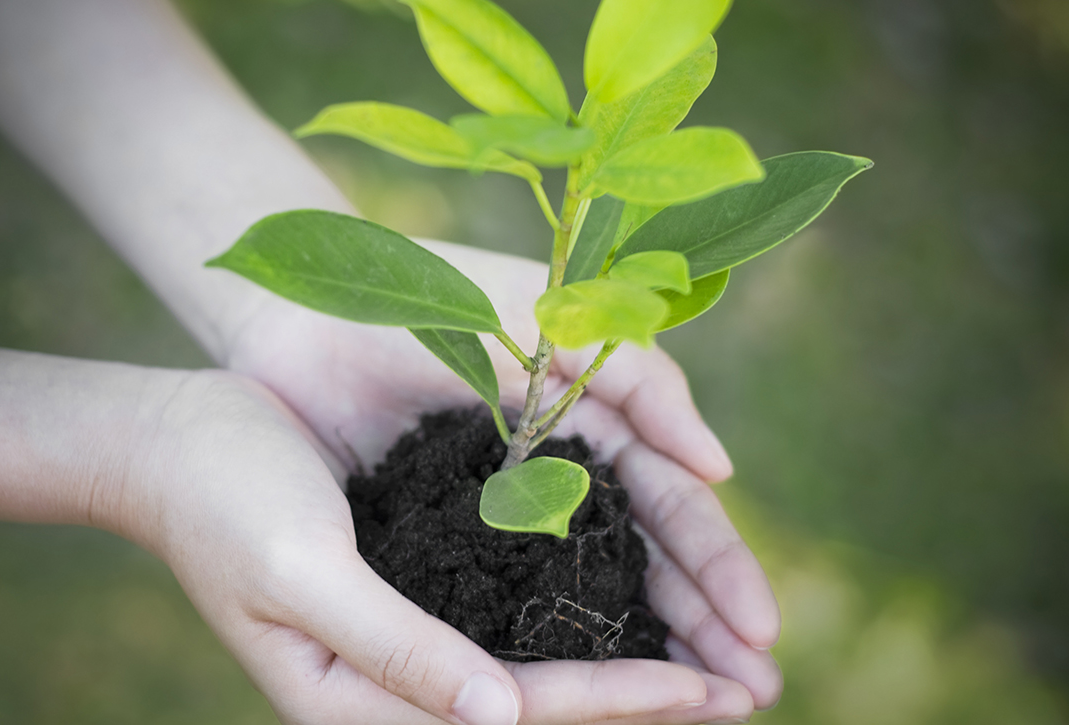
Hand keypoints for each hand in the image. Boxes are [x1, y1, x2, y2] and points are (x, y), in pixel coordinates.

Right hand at [136, 369, 739, 724]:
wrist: (178, 440)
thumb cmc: (223, 504)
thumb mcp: (300, 575)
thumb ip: (395, 652)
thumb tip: (501, 720)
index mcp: (364, 705)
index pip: (516, 715)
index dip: (614, 701)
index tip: (705, 689)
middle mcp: (404, 681)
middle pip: (546, 704)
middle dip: (648, 697)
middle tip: (749, 689)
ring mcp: (417, 631)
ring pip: (543, 662)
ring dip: (632, 658)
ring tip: (720, 657)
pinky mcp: (423, 582)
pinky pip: (519, 609)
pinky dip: (586, 608)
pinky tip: (640, 597)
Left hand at [221, 241, 783, 719]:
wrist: (307, 316)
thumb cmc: (433, 299)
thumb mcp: (555, 321)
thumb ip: (642, 383)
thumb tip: (721, 470)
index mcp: (598, 421)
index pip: (676, 508)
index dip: (721, 568)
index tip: (761, 633)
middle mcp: (562, 477)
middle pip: (648, 564)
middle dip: (705, 628)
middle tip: (756, 696)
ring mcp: (506, 515)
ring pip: (588, 592)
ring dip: (649, 648)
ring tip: (705, 708)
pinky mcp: (449, 541)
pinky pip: (514, 600)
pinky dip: (557, 642)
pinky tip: (595, 688)